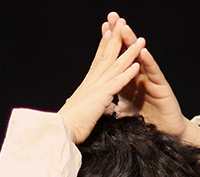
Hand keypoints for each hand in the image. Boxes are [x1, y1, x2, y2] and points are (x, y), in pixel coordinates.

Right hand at [57, 21, 144, 144]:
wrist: (60, 131)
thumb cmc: (70, 124)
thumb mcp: (84, 111)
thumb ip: (94, 105)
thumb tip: (102, 108)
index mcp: (88, 84)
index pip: (98, 60)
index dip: (104, 44)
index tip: (109, 32)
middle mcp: (92, 82)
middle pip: (107, 55)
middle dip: (116, 38)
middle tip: (122, 22)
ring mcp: (96, 88)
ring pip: (115, 65)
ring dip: (129, 52)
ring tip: (140, 41)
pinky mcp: (101, 97)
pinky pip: (117, 83)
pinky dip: (127, 74)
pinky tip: (136, 65)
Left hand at [106, 13, 199, 151]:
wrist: (166, 135)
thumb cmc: (148, 123)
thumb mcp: (125, 112)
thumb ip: (113, 106)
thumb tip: (99, 105)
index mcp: (129, 81)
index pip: (119, 59)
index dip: (112, 45)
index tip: (103, 29)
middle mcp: (140, 77)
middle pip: (128, 53)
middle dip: (121, 35)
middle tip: (113, 18)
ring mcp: (151, 80)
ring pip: (140, 58)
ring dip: (133, 43)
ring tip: (125, 29)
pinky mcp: (161, 88)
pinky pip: (154, 73)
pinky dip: (148, 62)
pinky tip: (143, 52)